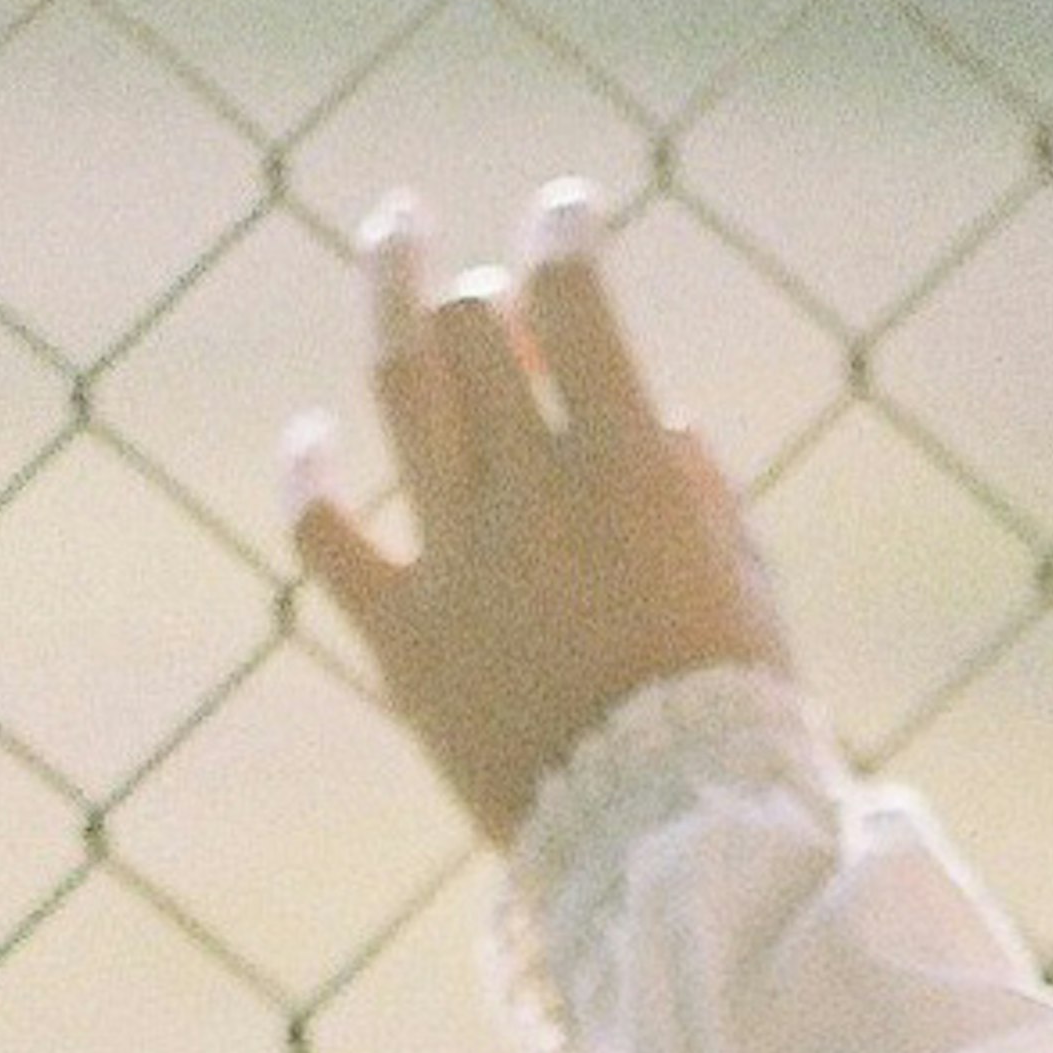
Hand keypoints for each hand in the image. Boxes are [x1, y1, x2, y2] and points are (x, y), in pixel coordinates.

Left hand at [287, 185, 794, 850]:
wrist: (667, 846)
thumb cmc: (732, 716)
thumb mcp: (744, 581)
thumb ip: (693, 484)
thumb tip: (647, 416)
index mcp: (628, 467)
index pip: (574, 297)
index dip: (562, 230)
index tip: (562, 207)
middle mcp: (532, 492)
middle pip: (473, 327)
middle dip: (485, 294)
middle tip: (493, 296)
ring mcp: (457, 559)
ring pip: (399, 383)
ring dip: (391, 292)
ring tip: (396, 236)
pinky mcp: (403, 636)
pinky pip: (325, 534)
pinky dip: (307, 475)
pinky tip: (308, 438)